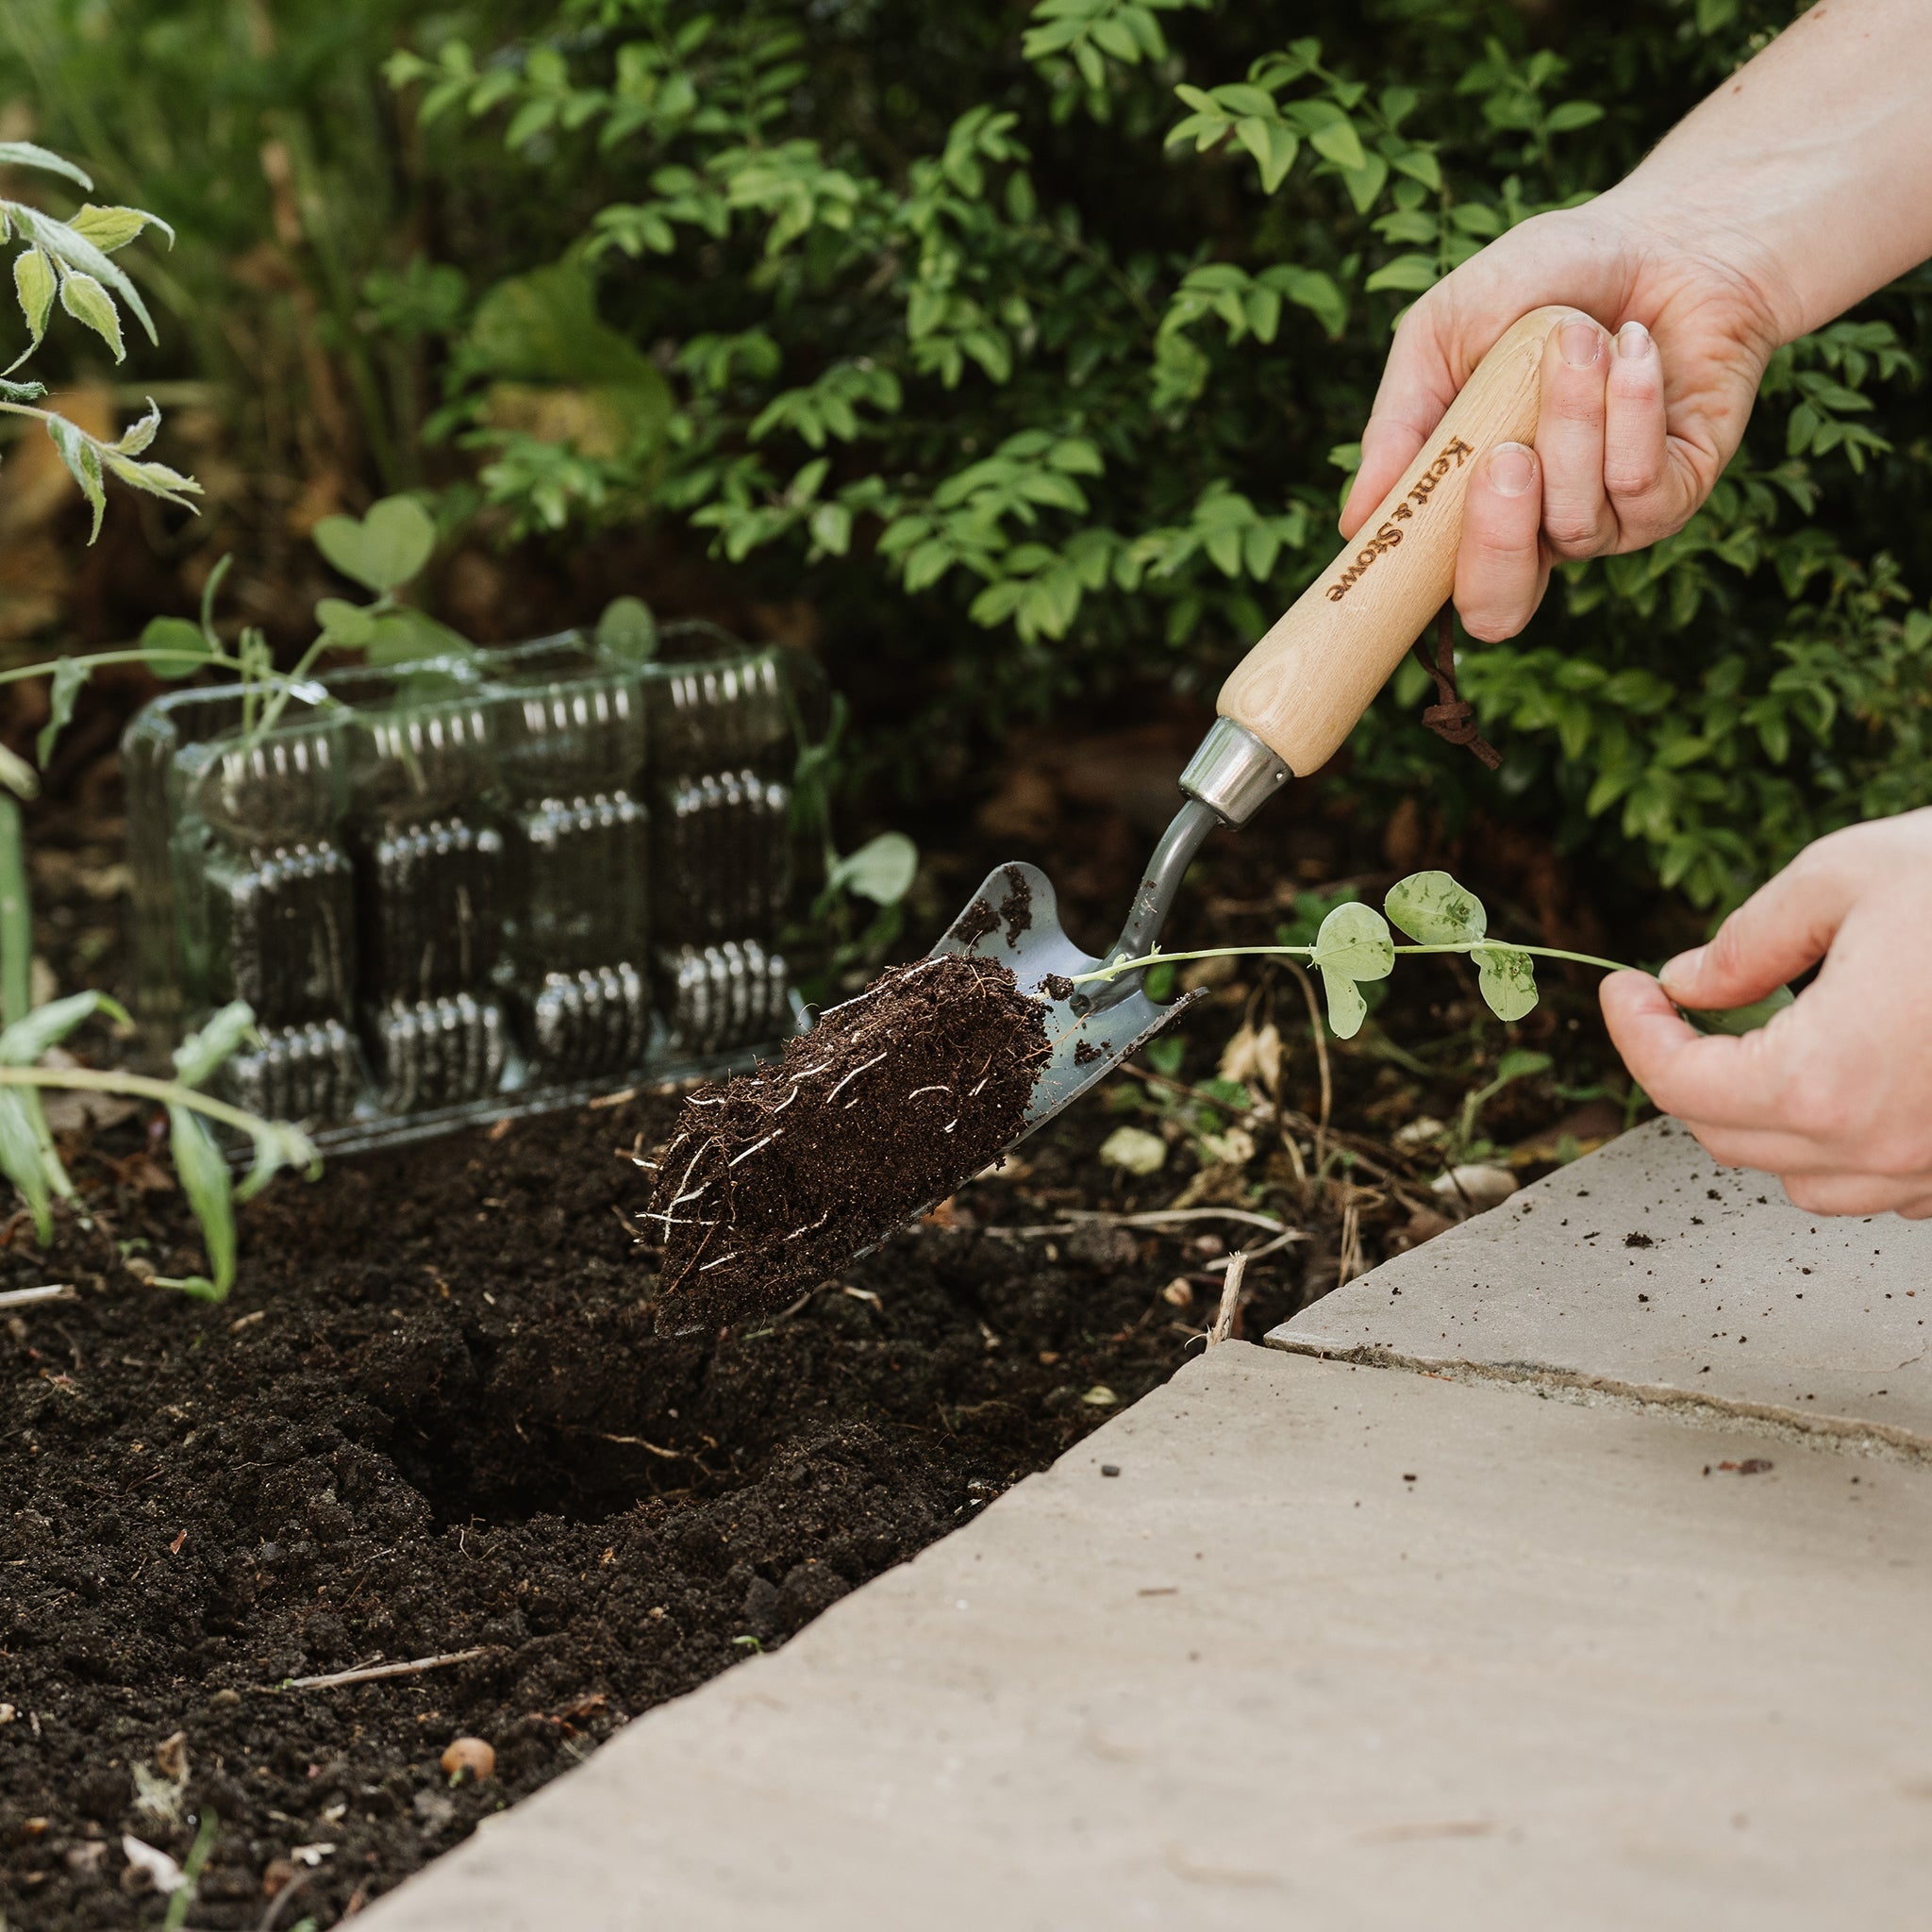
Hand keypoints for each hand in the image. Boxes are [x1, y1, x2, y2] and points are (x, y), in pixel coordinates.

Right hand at [1340, 193, 1795, 641]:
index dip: (1412, 588)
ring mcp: (1609, 520)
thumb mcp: (1442, 334)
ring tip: (1578, 336)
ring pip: (1572, 524)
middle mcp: (1536, 530)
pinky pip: (1639, 485)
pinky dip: (1631, 407)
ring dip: (1572, 421)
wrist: (1664, 237)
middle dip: (1494, 541)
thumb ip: (1400, 423)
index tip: (1394, 536)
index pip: (1435, 586)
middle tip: (1505, 458)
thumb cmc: (1542, 284)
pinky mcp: (1678, 494)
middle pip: (1499, 608)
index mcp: (1470, 504)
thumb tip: (1356, 520)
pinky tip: (1634, 347)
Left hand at [1600, 811, 1931, 1217]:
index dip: (1635, 1033)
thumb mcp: (1844, 877)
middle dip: (1689, 1072)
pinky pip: (1882, 1182)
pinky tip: (1857, 1071)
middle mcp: (1876, 1146)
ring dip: (1765, 1115)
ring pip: (1804, 1175)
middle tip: (1683, 1008)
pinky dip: (1845, 1137)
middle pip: (1728, 1138)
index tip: (1625, 989)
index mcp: (1823, 1077)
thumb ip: (1748, 940)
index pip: (1677, 1085)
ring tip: (1770, 1037)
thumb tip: (1690, 982)